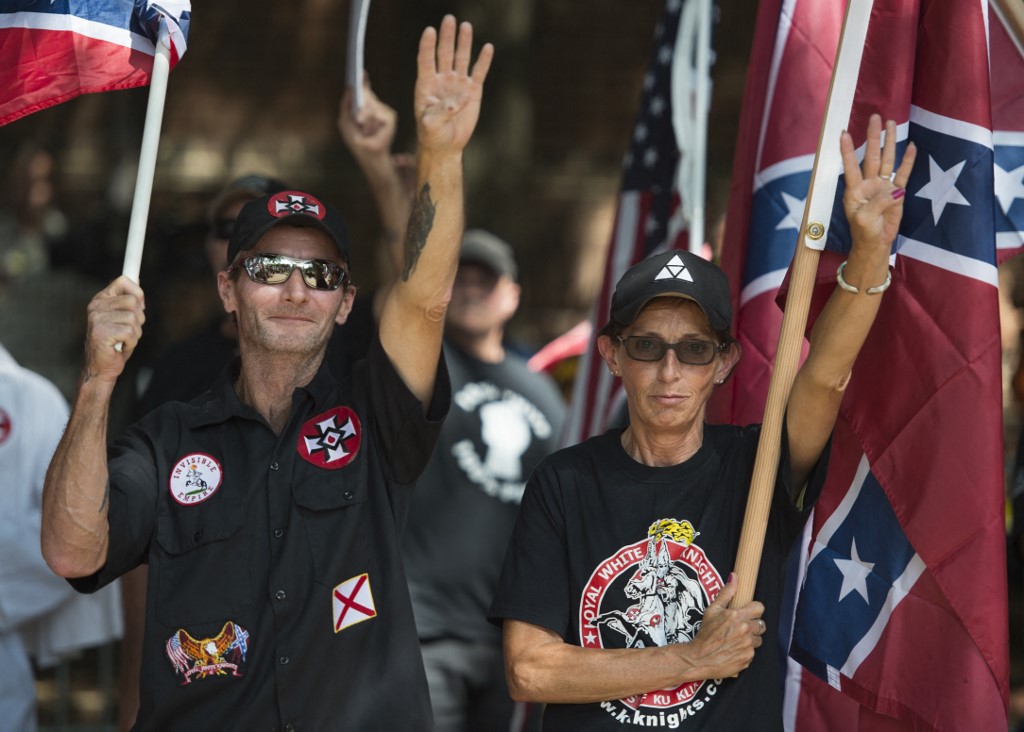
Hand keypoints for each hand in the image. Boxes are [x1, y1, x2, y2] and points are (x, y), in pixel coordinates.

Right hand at [84, 276, 144, 382]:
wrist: (101, 367)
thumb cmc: (115, 344)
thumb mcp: (123, 318)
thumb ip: (128, 302)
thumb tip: (137, 280)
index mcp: (100, 300)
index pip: (123, 281)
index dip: (138, 292)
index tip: (140, 306)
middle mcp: (96, 306)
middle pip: (133, 301)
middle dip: (138, 319)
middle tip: (128, 331)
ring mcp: (97, 319)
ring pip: (134, 318)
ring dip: (135, 333)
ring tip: (123, 340)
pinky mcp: (101, 332)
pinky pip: (130, 332)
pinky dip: (131, 342)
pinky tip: (119, 346)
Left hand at [338, 76, 397, 161]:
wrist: (367, 153)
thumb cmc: (355, 139)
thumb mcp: (344, 120)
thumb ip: (345, 104)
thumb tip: (349, 88)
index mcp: (365, 105)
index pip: (364, 88)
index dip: (362, 80)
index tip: (360, 71)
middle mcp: (375, 105)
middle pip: (367, 95)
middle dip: (361, 100)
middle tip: (357, 115)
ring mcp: (384, 111)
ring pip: (372, 105)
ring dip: (365, 117)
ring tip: (362, 128)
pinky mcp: (391, 118)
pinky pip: (379, 114)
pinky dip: (372, 122)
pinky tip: (370, 130)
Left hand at [414, 15, 493, 154]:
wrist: (446, 145)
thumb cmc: (432, 135)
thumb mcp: (430, 125)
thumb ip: (442, 111)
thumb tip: (459, 99)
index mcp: (426, 85)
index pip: (426, 61)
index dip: (427, 46)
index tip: (429, 31)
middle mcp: (442, 80)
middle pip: (444, 54)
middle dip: (447, 37)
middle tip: (449, 19)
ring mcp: (457, 84)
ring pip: (461, 59)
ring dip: (464, 43)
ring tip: (466, 26)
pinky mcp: (472, 91)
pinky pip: (478, 73)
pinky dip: (483, 61)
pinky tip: (487, 47)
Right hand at [679, 574, 764, 679]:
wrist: (700, 658)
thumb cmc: (705, 634)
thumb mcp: (712, 610)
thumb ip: (726, 593)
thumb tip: (734, 577)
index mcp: (737, 616)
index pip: (759, 608)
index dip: (754, 610)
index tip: (748, 613)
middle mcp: (745, 630)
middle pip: (761, 624)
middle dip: (752, 625)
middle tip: (740, 628)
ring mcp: (748, 645)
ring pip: (758, 639)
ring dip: (751, 639)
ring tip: (736, 640)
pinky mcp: (748, 658)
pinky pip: (753, 652)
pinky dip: (746, 651)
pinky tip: (734, 649)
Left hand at [841, 114, 916, 251]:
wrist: (875, 243)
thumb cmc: (864, 232)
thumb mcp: (864, 219)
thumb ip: (877, 203)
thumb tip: (895, 190)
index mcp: (854, 190)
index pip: (850, 166)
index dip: (847, 150)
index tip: (843, 133)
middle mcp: (868, 184)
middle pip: (871, 155)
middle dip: (873, 136)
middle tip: (874, 117)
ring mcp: (883, 186)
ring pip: (887, 159)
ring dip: (889, 142)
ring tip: (891, 123)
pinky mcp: (896, 193)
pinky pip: (903, 174)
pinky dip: (907, 161)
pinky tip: (911, 146)